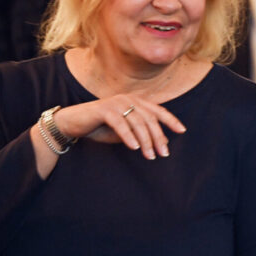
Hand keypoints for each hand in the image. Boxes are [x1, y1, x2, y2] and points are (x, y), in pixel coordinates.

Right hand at [53, 95, 185, 158]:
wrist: (74, 123)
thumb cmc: (101, 127)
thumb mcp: (126, 132)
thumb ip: (142, 133)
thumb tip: (163, 142)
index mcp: (136, 101)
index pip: (158, 111)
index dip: (171, 120)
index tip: (182, 130)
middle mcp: (129, 99)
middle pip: (150, 119)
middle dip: (158, 137)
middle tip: (164, 154)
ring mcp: (117, 102)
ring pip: (138, 123)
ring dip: (146, 141)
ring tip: (150, 156)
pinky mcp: (105, 109)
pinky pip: (121, 124)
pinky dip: (129, 137)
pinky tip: (134, 148)